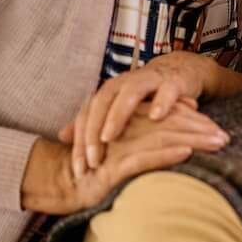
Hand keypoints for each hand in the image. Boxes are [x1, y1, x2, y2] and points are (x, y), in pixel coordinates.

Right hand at [23, 103, 227, 214]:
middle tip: (227, 137)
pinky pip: (142, 159)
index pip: (167, 118)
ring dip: (193, 140)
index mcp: (129, 124)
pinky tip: (186, 153)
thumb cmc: (97, 171)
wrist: (60, 183)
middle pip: (170, 125)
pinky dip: (165, 155)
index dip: (194, 123)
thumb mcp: (125, 154)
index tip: (219, 130)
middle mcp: (126, 131)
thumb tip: (181, 144)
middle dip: (201, 130)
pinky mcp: (111, 167)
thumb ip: (147, 144)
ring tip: (217, 143)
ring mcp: (118, 147)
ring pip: (161, 138)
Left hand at [62, 52, 241, 173]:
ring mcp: (149, 80)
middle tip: (92, 159)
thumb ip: (91, 121)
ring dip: (117, 115)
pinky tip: (156, 117)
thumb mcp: (117, 109)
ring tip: (110, 137)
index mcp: (109, 92)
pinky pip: (167, 91)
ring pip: (128, 94)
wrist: (179, 72)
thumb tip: (61, 137)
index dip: (80, 143)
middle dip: (93, 132)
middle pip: (101, 104)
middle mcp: (124, 83)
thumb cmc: (146, 97)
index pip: (87, 116)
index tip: (79, 169)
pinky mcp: (173, 82)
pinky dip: (161, 102)